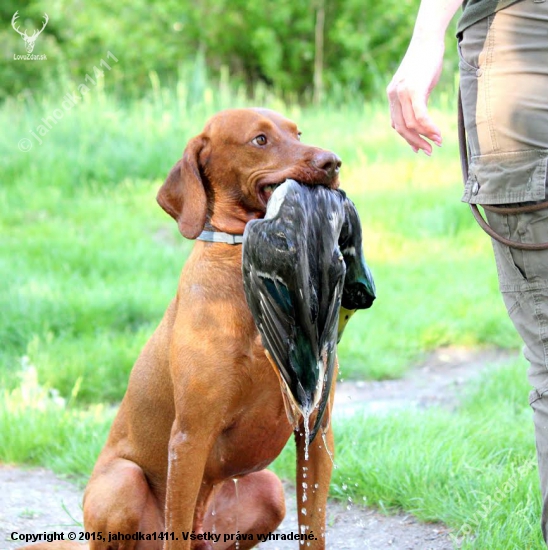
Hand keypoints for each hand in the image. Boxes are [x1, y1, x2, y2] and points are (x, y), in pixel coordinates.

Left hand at [387, 37, 444, 154]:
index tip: (419, 148)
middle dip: (416, 142)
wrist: (428, 39)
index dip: (408, 139)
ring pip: (411, 124)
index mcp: (392, 96)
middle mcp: (393, 95)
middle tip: (429, 151)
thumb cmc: (426, 61)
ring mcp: (402, 92)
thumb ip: (416, 102)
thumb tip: (421, 122)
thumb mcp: (418, 85)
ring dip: (425, 136)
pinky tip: (438, 133)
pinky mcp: (413, 89)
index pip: (396, 124)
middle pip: (401, 128)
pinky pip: (420, 115)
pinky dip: (429, 127)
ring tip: (438, 142)